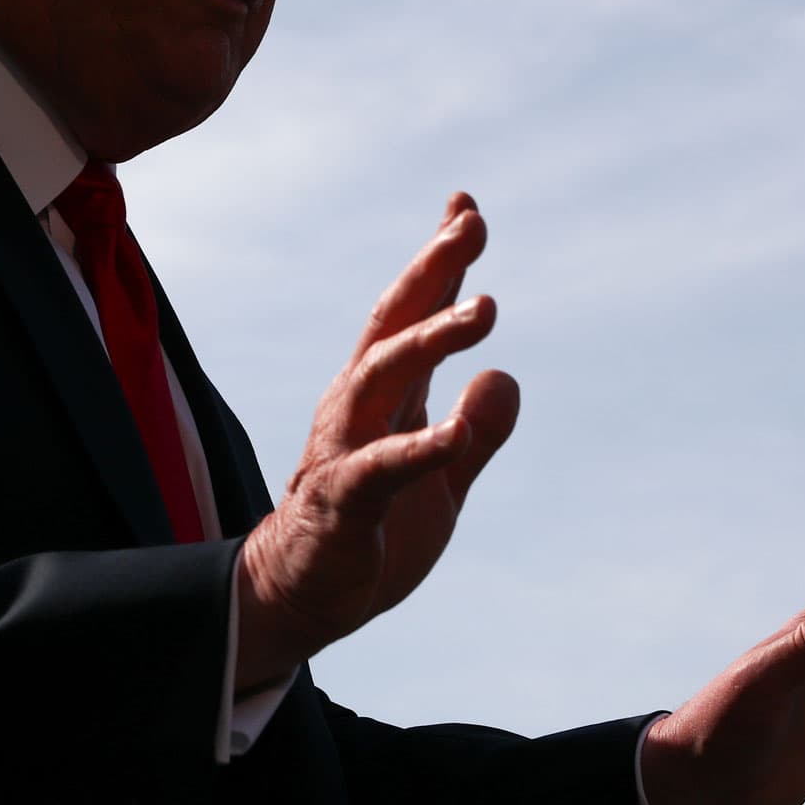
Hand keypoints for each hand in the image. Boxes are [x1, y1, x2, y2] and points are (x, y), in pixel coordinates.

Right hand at [233, 193, 520, 687]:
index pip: (413, 315)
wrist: (301, 597)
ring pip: (383, 376)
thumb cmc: (369, 530)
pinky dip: (421, 447)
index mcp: (384, 396)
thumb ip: (477, 431)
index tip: (466, 207)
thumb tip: (504, 378)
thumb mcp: (442, 481)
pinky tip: (458, 431)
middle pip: (394, 323)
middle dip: (432, 270)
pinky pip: (382, 466)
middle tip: (470, 225)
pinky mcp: (343, 500)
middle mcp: (357, 405)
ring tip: (484, 312)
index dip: (441, 263)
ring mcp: (345, 447)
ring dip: (431, 338)